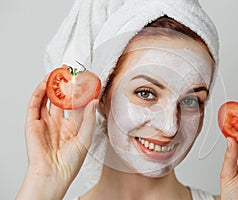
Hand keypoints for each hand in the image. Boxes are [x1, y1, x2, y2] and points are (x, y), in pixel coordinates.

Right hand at [17, 77, 97, 198]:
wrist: (54, 174)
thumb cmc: (70, 162)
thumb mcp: (85, 137)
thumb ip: (89, 117)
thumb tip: (94, 100)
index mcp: (72, 127)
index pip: (76, 105)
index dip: (79, 93)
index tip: (85, 81)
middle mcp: (58, 122)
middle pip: (61, 99)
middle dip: (64, 86)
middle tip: (69, 72)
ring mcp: (45, 122)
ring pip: (47, 99)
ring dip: (51, 86)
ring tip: (57, 73)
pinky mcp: (33, 124)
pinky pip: (35, 105)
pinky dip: (39, 93)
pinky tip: (45, 84)